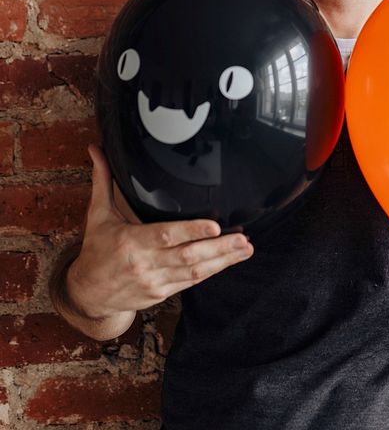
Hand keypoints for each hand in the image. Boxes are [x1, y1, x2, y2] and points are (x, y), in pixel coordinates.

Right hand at [68, 145, 253, 322]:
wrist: (88, 294)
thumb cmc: (96, 250)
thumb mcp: (98, 215)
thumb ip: (102, 181)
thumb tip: (96, 150)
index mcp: (131, 242)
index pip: (166, 235)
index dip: (193, 230)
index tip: (216, 225)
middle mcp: (145, 264)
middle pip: (188, 256)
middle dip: (219, 248)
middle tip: (243, 238)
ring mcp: (155, 281)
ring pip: (194, 272)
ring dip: (222, 261)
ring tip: (245, 248)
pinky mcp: (162, 293)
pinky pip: (190, 282)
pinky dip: (211, 271)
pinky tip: (228, 261)